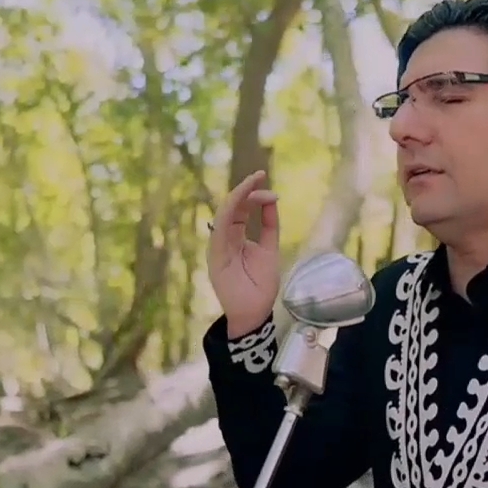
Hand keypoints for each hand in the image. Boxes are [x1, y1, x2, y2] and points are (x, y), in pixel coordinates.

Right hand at [207, 170, 280, 337]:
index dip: (253, 195)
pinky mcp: (216, 256)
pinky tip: (239, 198)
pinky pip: (219, 229)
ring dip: (237, 196)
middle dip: (245, 189)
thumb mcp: (269, 249)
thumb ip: (268, 225)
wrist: (255, 312)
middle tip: (260, 175)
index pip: (240, 210)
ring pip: (223, 214)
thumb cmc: (261, 285)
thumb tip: (271, 199)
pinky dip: (228, 212)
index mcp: (235, 237)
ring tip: (252, 181)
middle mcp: (224, 239)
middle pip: (231, 208)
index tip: (270, 189)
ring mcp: (218, 247)